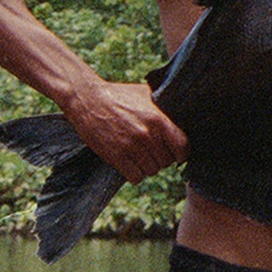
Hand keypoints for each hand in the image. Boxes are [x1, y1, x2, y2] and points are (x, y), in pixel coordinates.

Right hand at [65, 81, 188, 183]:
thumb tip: (184, 114)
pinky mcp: (115, 157)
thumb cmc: (120, 95)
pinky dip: (134, 173)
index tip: (176, 152)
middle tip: (152, 150)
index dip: (181, 152)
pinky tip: (130, 162)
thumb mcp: (147, 94)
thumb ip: (165, 106)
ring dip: (148, 166)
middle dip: (161, 158)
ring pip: (151, 171)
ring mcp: (131, 147)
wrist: (87, 99)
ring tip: (140, 154)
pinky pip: (135, 177)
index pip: (183, 148)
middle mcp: (147, 135)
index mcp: (158, 119)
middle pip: (166, 162)